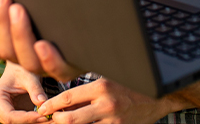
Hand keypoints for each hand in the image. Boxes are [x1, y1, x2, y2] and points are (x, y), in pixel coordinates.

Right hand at [0, 0, 84, 81]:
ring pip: (28, 60)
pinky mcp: (70, 69)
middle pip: (6, 50)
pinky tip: (42, 44)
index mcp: (16, 51)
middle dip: (0, 21)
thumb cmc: (60, 19)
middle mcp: (29, 62)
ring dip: (20, 34)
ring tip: (17, 8)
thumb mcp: (37, 14)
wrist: (95, 36)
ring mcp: (48, 68)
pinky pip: (56, 68)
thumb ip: (15, 9)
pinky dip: (48, 57)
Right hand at [0, 63, 49, 123]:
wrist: (20, 68)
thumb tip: (42, 103)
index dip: (26, 118)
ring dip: (35, 122)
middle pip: (13, 122)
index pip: (9, 115)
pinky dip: (36, 120)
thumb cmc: (22, 69)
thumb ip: (35, 89)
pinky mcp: (16, 115)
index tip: (42, 114)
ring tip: (50, 116)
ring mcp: (6, 113)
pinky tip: (48, 116)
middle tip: (49, 117)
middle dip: (31, 121)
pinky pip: (25, 122)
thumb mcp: (29, 76)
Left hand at [38, 78, 186, 123]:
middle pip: (70, 120)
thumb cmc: (128, 87)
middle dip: (57, 122)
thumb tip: (63, 95)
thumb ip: (88, 88)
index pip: (68, 98)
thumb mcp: (109, 80)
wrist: (157, 99)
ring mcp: (113, 121)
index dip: (51, 106)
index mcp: (101, 86)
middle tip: (50, 121)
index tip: (42, 110)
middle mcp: (106, 104)